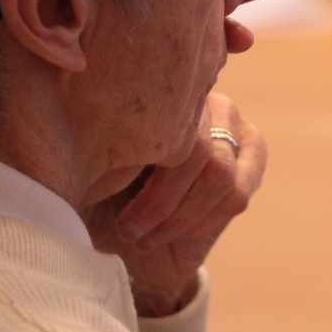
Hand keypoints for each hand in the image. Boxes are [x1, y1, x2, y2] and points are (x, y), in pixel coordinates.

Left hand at [81, 93, 265, 316]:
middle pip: (195, 146)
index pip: (165, 110)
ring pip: (217, 173)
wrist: (128, 242)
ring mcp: (234, 126)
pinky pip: (234, 194)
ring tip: (139, 235)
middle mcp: (204, 98)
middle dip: (159, 198)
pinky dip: (195, 222)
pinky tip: (162, 236)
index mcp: (160, 90)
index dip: (145, 155)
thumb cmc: (96, 196)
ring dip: (176, 213)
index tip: (115, 196)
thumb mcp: (83, 168)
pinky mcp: (250, 161)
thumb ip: (94, 141)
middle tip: (126, 227)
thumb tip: (80, 124)